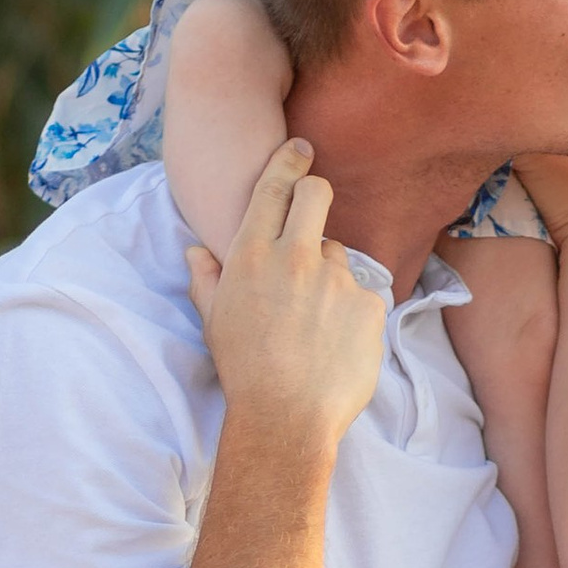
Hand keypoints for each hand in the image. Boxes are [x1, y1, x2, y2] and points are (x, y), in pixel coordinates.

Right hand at [187, 140, 384, 455]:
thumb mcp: (214, 321)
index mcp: (252, 256)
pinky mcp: (369, 304)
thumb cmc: (244, 371)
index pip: (272, 189)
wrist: (286, 419)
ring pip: (338, 254)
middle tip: (313, 208)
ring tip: (314, 322)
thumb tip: (197, 251)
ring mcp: (336, 279)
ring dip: (329, 274)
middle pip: (317, 195)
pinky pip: (363, 295)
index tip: (300, 148)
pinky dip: (352, 312)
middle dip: (317, 192)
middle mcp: (295, 257)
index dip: (288, 162)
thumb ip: (206, 279)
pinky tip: (336, 343)